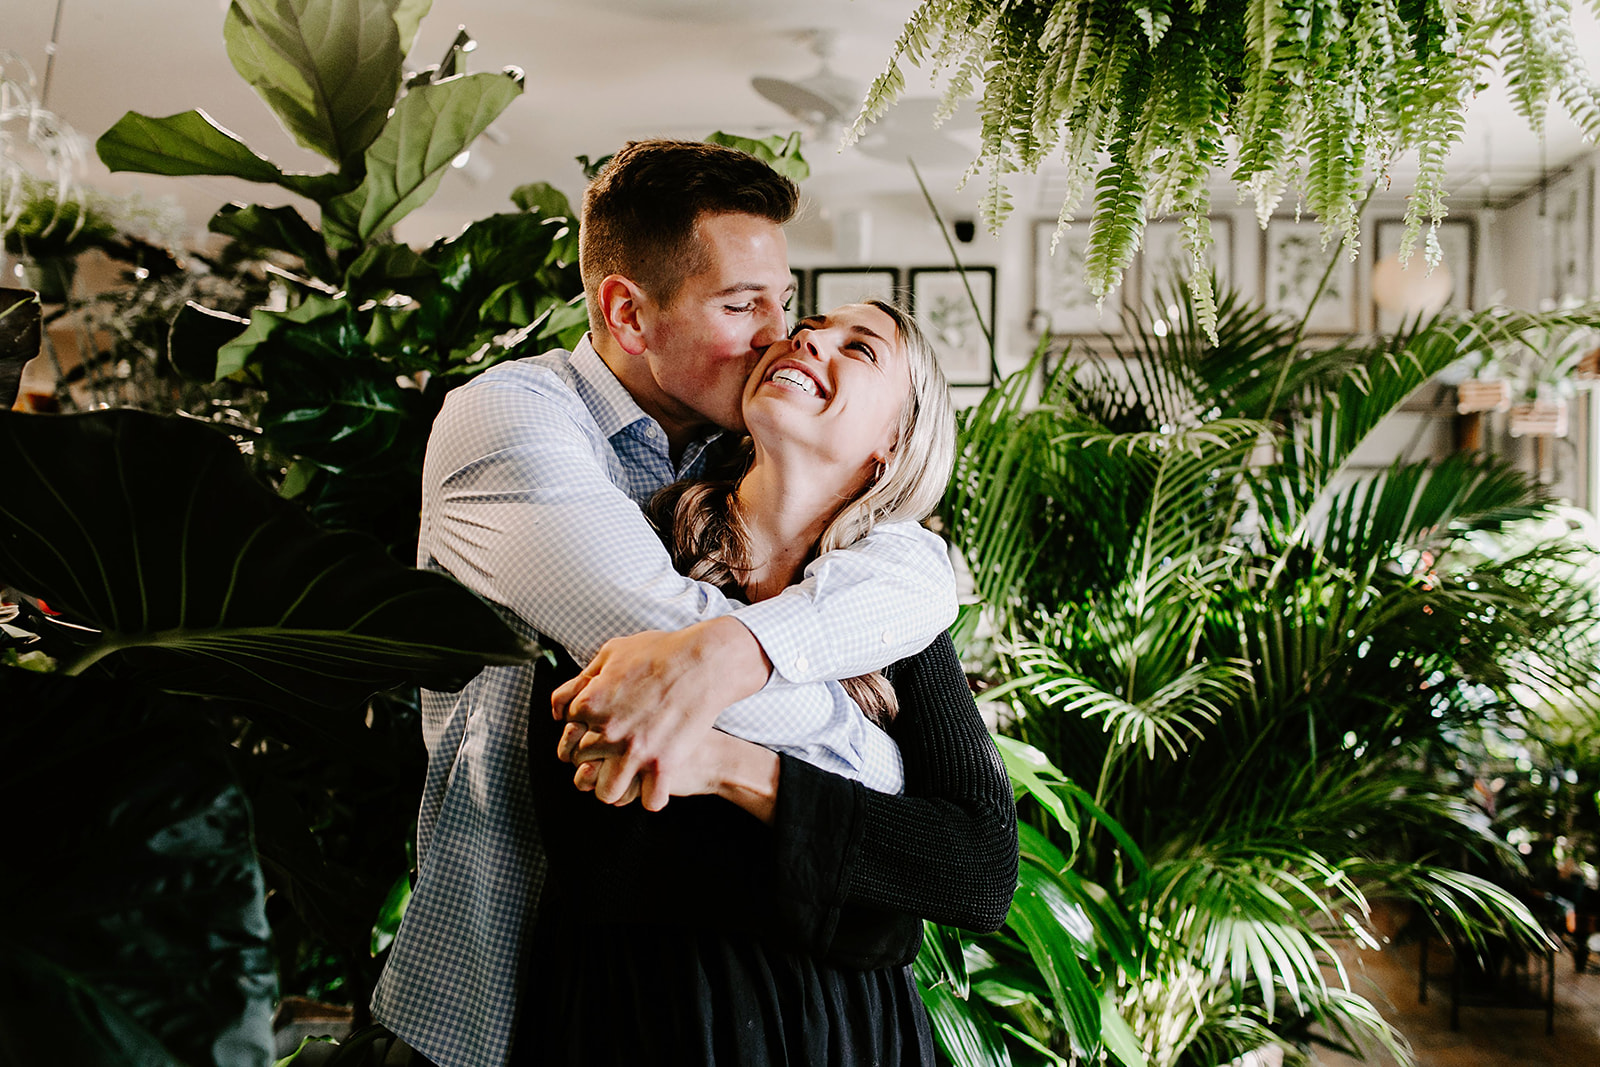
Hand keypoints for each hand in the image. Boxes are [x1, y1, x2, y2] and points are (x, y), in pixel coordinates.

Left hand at [551, 617, 770, 809]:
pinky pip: (649, 800)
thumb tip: (564, 704)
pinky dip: (651, 797)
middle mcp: (608, 732)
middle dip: (594, 762)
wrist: (703, 662)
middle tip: (611, 755)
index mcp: (590, 705)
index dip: (580, 736)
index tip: (593, 734)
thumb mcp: (612, 652)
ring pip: (607, 792)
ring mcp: (635, 751)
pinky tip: (656, 785)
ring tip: (626, 778)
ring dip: (615, 787)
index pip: (567, 735)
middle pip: (582, 765)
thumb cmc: (661, 652)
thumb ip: (583, 679)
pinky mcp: (663, 764)